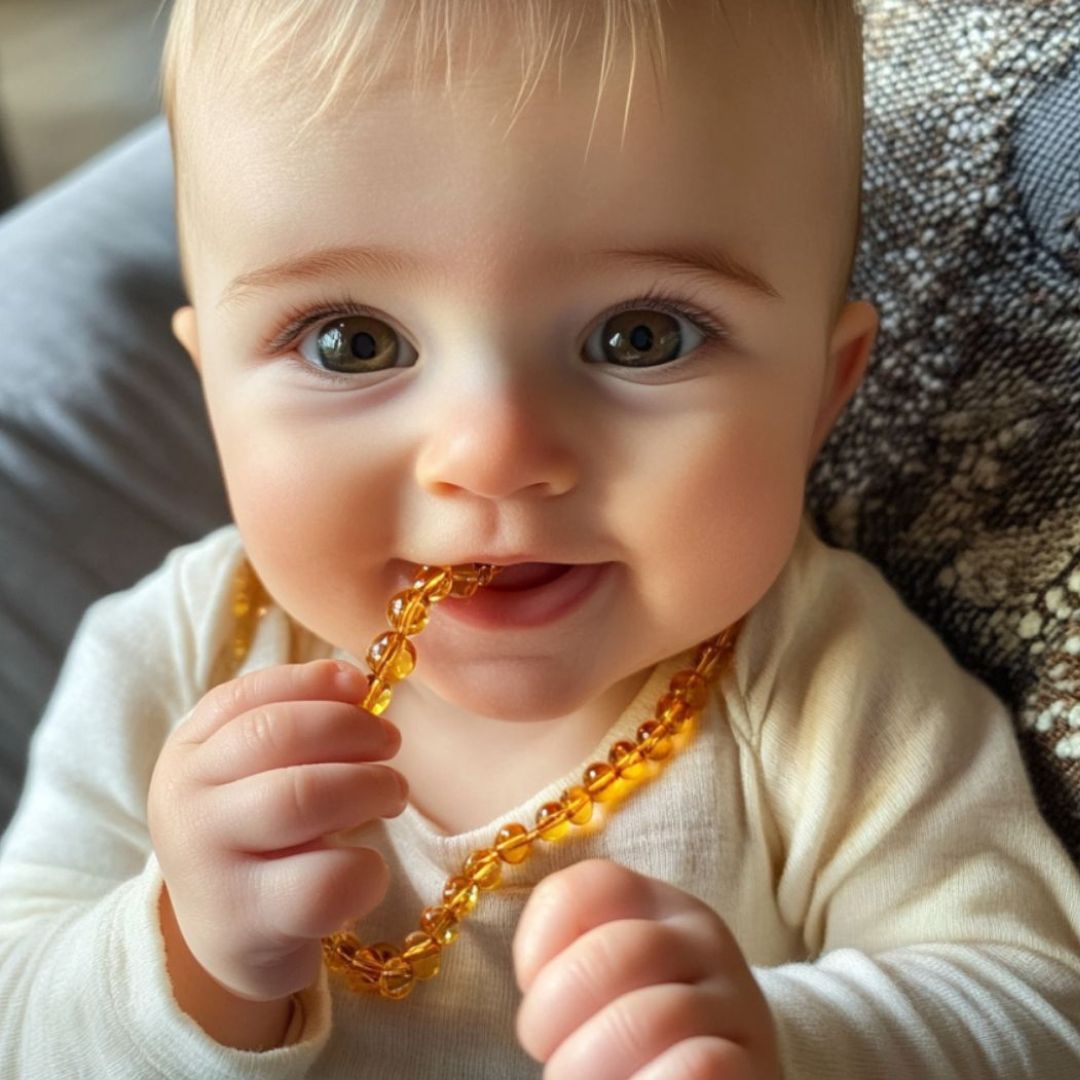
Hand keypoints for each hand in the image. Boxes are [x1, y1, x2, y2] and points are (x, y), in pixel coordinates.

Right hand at [148, 660, 405, 1001]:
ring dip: (369, 786)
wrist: (230, 938)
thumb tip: (353, 681)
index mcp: (187, 754)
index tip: (361, 685)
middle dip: (351, 729)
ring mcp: (210, 866)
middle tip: (390, 744)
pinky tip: (370, 867)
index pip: (245, 695)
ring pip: (302, 797)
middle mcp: (185, 804)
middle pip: (276, 736)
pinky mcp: (247, 924)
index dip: (312, 681)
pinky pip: (326, 881)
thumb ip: (292, 721)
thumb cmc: (261, 834)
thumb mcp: (253, 772)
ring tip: (392, 795)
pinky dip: (367, 867)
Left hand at [514, 860, 780, 1079]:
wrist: (736, 1063)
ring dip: (589, 1066)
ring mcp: (734, 1002)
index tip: (529, 987)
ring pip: (646, 1019)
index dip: (538, 941)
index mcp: (654, 903)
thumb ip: (574, 963)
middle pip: (611, 955)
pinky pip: (698, 1069)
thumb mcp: (611, 975)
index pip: (586, 888)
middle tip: (547, 1055)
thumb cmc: (641, 1025)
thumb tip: (532, 1007)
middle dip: (552, 1016)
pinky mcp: (755, 1063)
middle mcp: (700, 940)